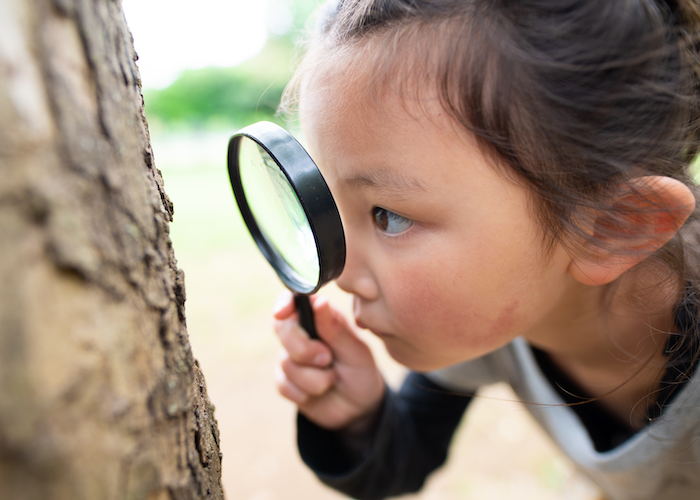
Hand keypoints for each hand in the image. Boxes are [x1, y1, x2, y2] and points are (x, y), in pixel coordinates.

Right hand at [274, 291, 385, 430]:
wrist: (359, 407)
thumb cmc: (360, 371)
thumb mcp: (355, 350)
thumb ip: (335, 328)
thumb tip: (319, 301)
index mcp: (318, 318)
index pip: (291, 301)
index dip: (283, 304)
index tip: (282, 313)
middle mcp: (300, 334)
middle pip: (282, 330)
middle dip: (305, 349)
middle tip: (327, 358)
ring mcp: (290, 357)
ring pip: (287, 363)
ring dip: (315, 377)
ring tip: (333, 378)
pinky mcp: (285, 381)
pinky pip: (285, 385)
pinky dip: (307, 392)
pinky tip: (321, 392)